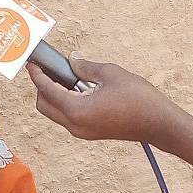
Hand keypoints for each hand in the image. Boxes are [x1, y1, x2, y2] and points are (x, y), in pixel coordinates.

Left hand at [26, 56, 184, 146]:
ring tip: (66, 75)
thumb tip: (72, 60)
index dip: (37, 74)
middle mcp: (75, 125)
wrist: (159, 124)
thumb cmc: (138, 98)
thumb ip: (86, 67)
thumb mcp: (110, 74)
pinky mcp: (91, 132)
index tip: (33, 62)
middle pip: (45, 106)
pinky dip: (66, 102)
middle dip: (42, 86)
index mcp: (77, 110)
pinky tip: (79, 87)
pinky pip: (69, 117)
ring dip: (55, 94)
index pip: (47, 91)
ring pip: (56, 113)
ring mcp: (82, 131)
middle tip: (48, 67)